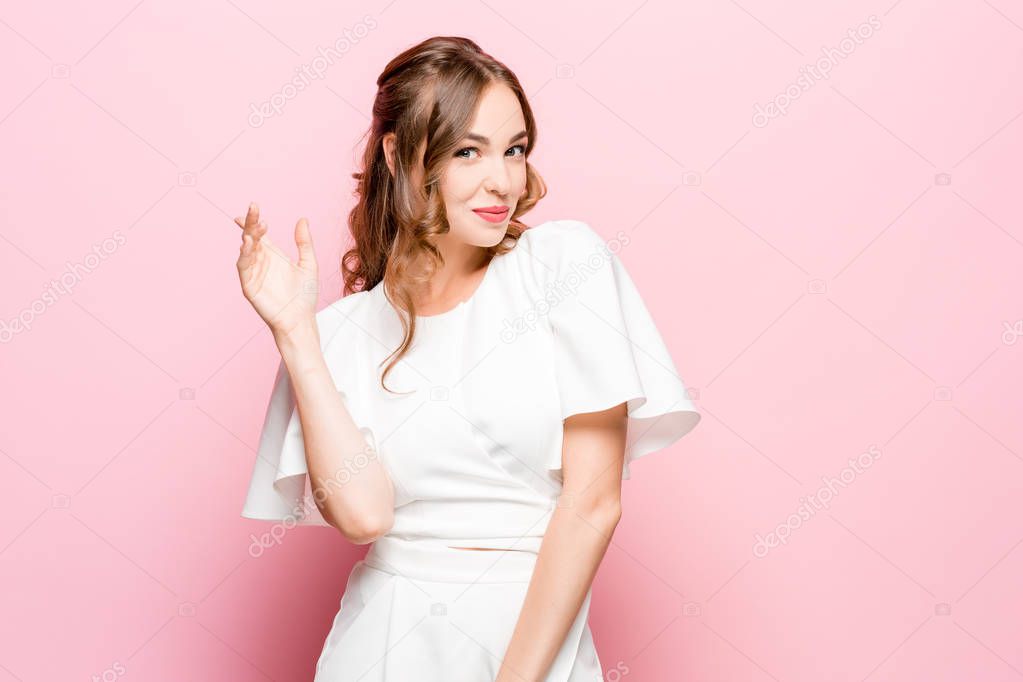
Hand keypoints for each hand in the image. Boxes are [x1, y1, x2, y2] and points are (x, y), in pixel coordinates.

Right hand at [234, 203, 318, 338]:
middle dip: (250, 223)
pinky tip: (248, 243)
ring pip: (246, 250)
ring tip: (254, 227)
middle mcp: (261, 261)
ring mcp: (254, 273)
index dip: (254, 221)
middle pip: (251, 237)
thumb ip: (304, 243)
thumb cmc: (305, 295)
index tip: (253, 207)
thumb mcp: (308, 264)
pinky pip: (243, 267)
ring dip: (248, 237)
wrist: (301, 319)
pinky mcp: (249, 285)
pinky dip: (244, 255)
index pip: (260, 234)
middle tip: (253, 209)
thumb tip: (303, 219)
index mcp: (273, 255)